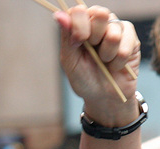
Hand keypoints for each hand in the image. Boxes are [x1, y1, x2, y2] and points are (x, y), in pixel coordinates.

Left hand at [56, 5, 139, 124]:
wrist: (103, 96)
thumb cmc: (84, 79)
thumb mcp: (70, 61)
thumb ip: (66, 37)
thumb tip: (58, 15)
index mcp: (81, 27)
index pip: (79, 10)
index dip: (79, 23)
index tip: (78, 41)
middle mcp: (99, 24)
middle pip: (100, 12)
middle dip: (94, 37)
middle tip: (93, 53)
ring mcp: (116, 29)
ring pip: (113, 31)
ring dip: (106, 53)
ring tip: (104, 62)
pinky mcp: (131, 38)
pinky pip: (126, 43)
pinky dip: (118, 60)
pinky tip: (115, 66)